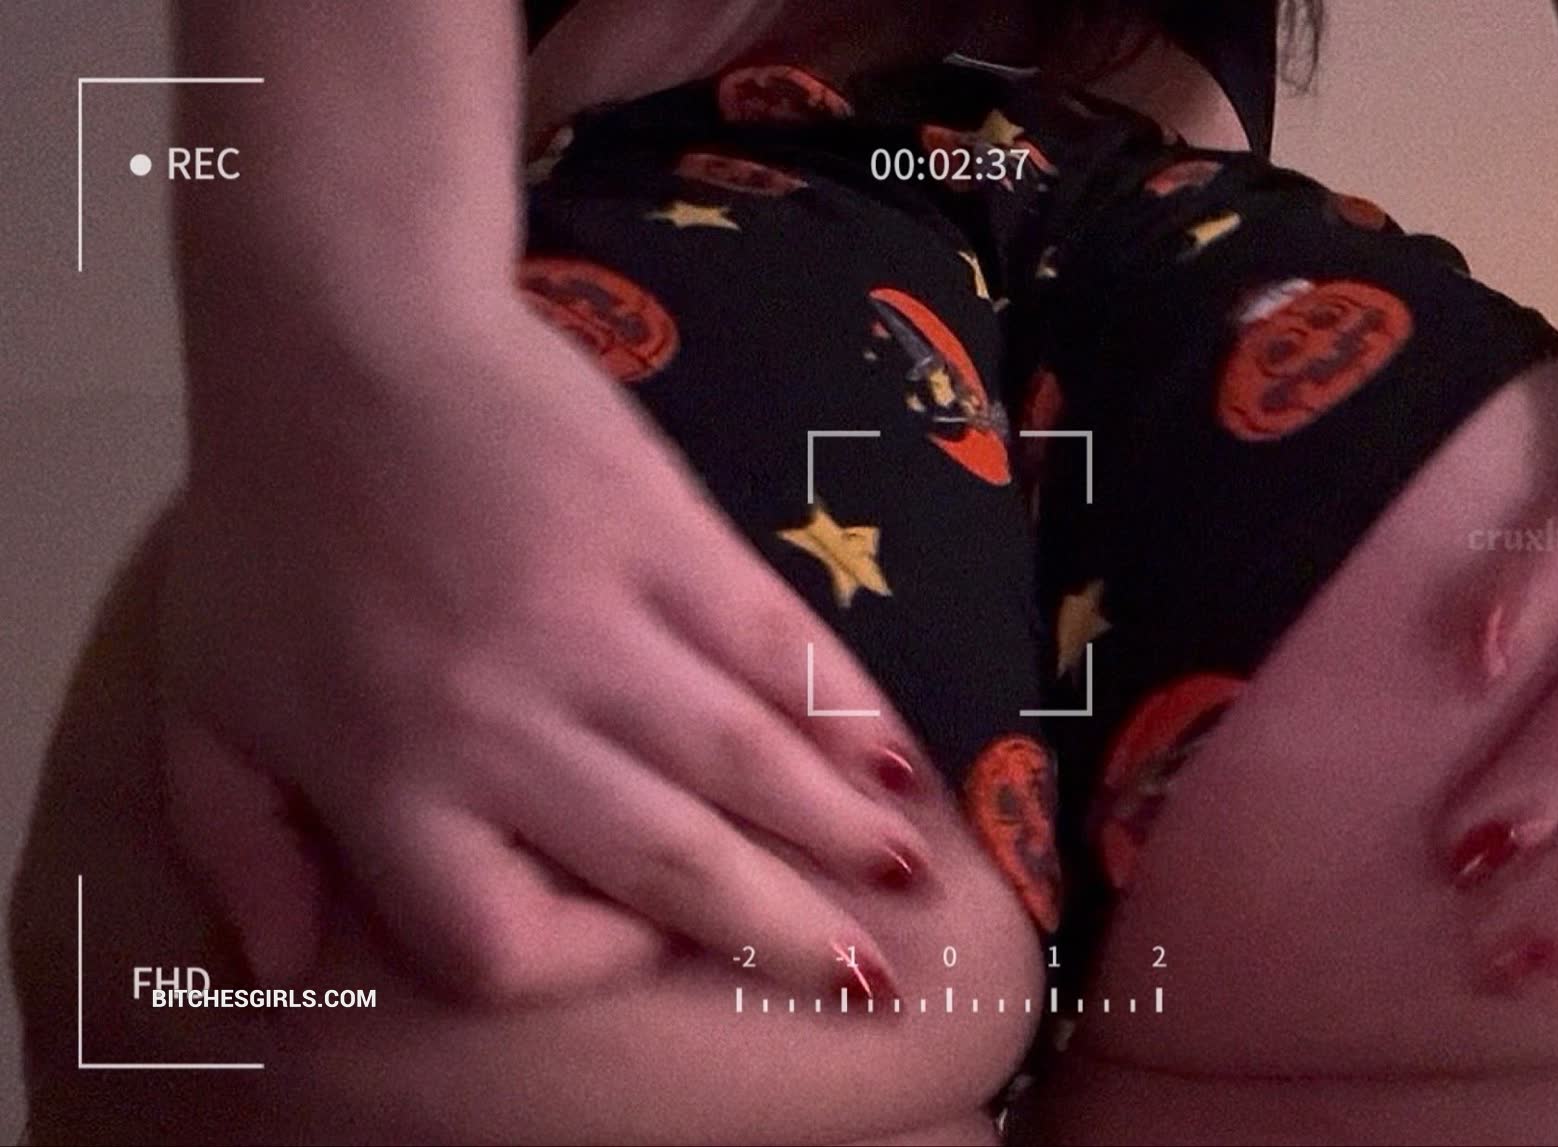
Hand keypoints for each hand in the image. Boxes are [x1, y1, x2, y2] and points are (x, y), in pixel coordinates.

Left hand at [160, 293, 928, 1001]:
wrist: (343, 332)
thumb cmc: (272, 520)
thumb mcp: (207, 699)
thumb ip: (237, 845)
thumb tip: (284, 968)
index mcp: (385, 780)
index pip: (502, 942)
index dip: (583, 963)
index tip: (637, 935)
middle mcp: (502, 726)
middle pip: (665, 869)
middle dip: (778, 933)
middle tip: (866, 980)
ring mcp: (595, 626)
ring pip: (741, 763)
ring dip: (837, 833)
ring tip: (907, 881)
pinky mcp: (664, 534)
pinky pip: (772, 644)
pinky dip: (843, 708)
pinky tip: (895, 754)